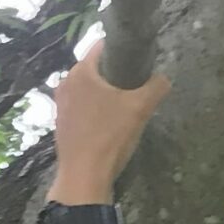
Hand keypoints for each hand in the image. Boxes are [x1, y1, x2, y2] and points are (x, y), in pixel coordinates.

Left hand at [51, 40, 170, 198]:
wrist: (84, 177)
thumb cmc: (110, 136)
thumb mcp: (140, 108)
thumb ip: (156, 86)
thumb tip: (164, 79)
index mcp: (80, 71)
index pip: (101, 46)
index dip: (121, 50)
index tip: (137, 61)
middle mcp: (65, 83)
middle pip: (95, 68)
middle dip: (114, 74)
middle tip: (134, 87)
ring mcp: (60, 105)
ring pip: (88, 89)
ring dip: (104, 93)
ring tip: (123, 107)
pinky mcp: (60, 124)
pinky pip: (81, 107)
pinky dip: (94, 110)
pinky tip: (107, 124)